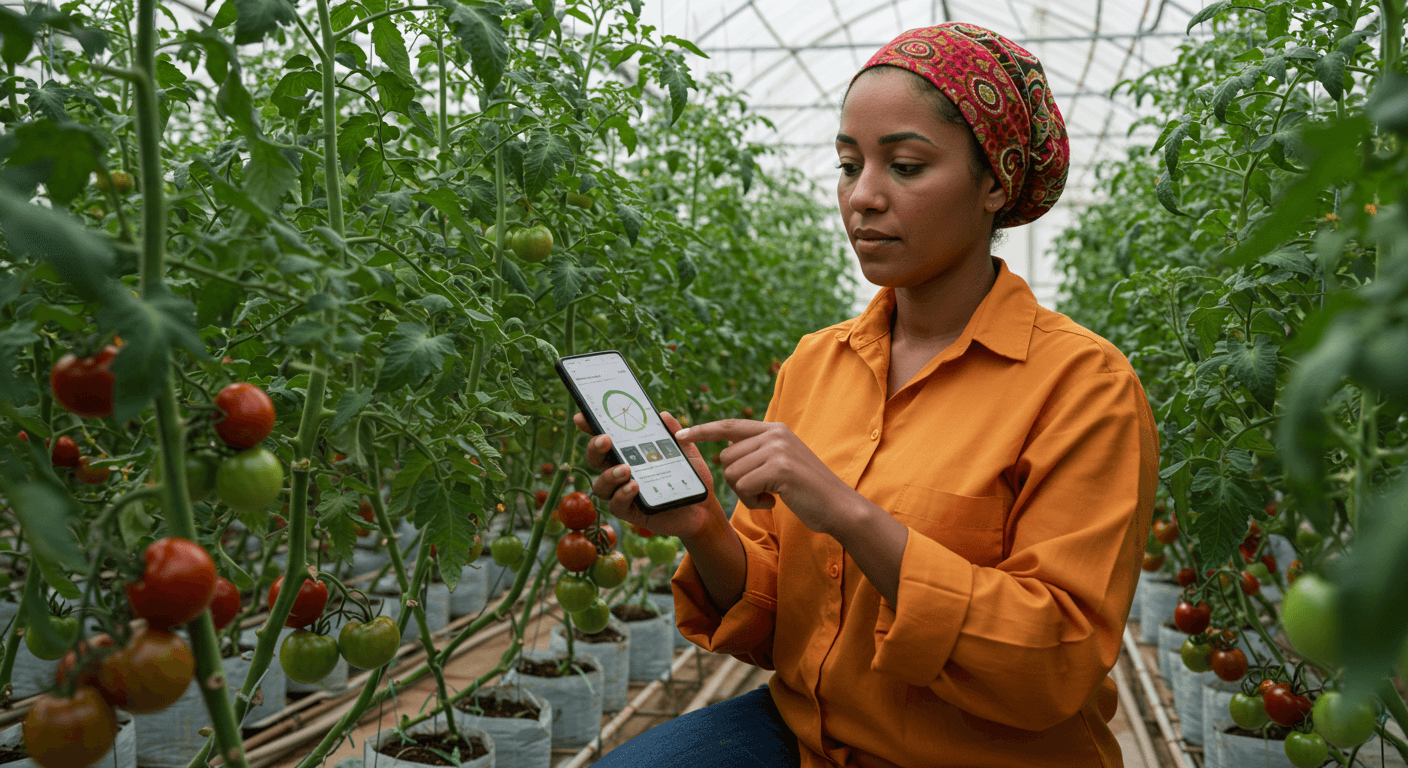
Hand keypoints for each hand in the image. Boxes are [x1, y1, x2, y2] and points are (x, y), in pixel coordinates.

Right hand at [572, 411, 720, 540]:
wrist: (702, 508)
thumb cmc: (688, 477)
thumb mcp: (685, 451)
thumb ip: (675, 433)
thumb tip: (663, 414)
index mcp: (629, 454)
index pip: (605, 439)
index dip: (591, 427)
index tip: (581, 417)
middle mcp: (621, 472)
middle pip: (596, 459)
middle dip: (595, 448)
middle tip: (605, 440)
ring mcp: (623, 493)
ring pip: (601, 485)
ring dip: (609, 475)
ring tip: (626, 468)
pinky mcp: (631, 512)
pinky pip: (616, 505)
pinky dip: (622, 495)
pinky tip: (634, 486)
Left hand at [674, 419, 859, 535]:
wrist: (840, 507)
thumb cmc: (808, 491)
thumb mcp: (782, 462)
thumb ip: (758, 451)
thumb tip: (726, 448)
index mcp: (774, 429)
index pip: (728, 426)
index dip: (702, 431)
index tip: (681, 435)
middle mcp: (775, 434)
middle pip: (726, 458)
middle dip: (736, 482)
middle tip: (761, 492)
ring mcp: (778, 449)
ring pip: (732, 474)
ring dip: (746, 494)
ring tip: (770, 497)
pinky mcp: (779, 468)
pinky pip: (744, 487)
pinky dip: (754, 502)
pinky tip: (773, 503)